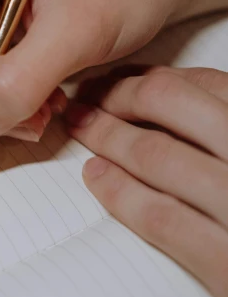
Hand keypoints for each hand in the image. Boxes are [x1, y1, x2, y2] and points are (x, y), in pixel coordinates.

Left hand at [65, 66, 227, 296]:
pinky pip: (162, 218)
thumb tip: (181, 106)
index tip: (120, 82)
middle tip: (89, 101)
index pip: (205, 85)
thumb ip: (224, 138)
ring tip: (82, 130)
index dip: (151, 79)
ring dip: (107, 138)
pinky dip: (120, 193)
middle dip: (118, 97)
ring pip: (157, 155)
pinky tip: (97, 178)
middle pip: (171, 104)